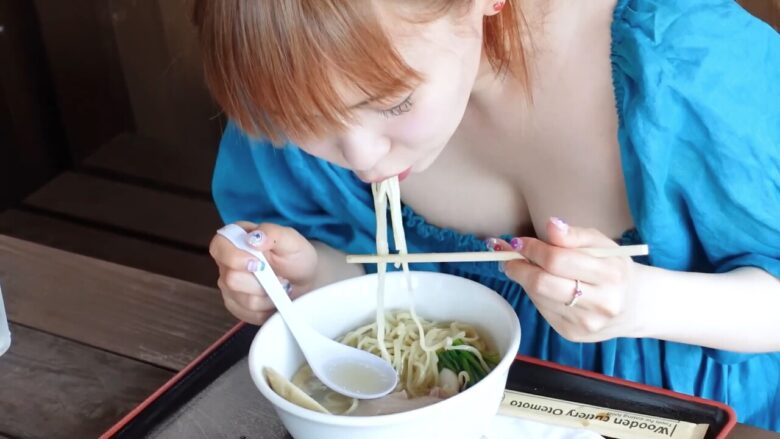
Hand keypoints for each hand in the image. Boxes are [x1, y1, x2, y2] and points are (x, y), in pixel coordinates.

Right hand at [209, 221, 317, 324]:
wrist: (304, 281)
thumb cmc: (296, 257)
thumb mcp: (291, 240)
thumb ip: (273, 233)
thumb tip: (253, 238)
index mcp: (236, 238)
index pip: (219, 246)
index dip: (235, 257)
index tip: (258, 264)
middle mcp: (226, 262)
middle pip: (230, 278)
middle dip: (260, 282)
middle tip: (279, 277)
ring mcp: (228, 285)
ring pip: (242, 299)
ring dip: (267, 296)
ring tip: (279, 287)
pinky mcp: (235, 305)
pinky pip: (246, 313)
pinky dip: (266, 309)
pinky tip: (274, 299)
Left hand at [498, 217, 645, 341]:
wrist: (632, 306)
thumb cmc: (612, 268)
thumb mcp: (601, 244)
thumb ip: (574, 234)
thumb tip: (551, 225)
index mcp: (611, 274)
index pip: (557, 260)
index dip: (532, 249)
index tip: (518, 241)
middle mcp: (601, 303)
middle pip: (542, 283)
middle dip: (518, 266)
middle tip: (510, 255)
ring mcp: (586, 323)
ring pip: (538, 297)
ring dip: (523, 279)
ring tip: (522, 266)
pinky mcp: (572, 334)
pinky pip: (542, 309)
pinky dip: (535, 294)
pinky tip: (541, 285)